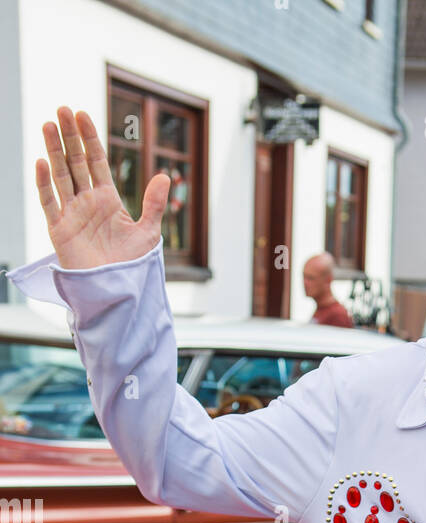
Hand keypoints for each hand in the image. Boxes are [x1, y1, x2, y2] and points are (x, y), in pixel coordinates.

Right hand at [35, 107, 169, 268]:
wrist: (118, 292)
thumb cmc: (133, 267)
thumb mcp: (149, 233)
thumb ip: (155, 204)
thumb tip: (165, 176)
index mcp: (108, 200)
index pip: (96, 161)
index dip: (89, 138)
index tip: (83, 114)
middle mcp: (88, 203)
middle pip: (75, 162)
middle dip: (69, 136)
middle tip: (63, 109)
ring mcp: (72, 214)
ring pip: (60, 175)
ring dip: (54, 150)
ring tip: (48, 124)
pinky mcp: (60, 230)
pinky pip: (49, 202)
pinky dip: (45, 183)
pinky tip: (42, 162)